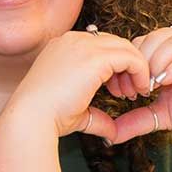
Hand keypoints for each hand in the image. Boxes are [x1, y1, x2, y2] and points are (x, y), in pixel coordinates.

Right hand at [5, 29, 152, 138]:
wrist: (31, 118)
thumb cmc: (46, 118)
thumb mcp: (76, 111)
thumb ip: (96, 115)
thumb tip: (112, 132)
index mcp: (63, 47)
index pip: (100, 46)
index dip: (115, 67)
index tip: (120, 90)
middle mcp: (72, 40)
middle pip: (114, 43)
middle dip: (127, 67)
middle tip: (132, 92)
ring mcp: (83, 45)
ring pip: (125, 48)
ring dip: (136, 69)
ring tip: (134, 94)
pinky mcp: (95, 57)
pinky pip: (130, 57)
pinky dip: (140, 71)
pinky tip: (140, 90)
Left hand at [109, 27, 171, 141]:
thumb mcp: (163, 115)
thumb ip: (138, 119)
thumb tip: (111, 135)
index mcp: (171, 51)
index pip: (141, 43)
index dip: (128, 64)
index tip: (122, 91)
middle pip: (154, 37)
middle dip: (139, 62)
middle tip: (135, 89)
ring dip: (157, 61)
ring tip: (151, 86)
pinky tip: (166, 83)